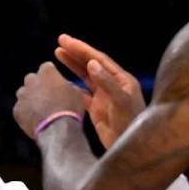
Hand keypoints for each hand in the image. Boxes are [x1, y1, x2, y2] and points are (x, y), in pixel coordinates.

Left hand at [13, 62, 88, 139]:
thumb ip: (68, 85)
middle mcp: (31, 81)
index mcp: (46, 73)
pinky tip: (35, 119)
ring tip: (40, 109)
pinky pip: (20, 108)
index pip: (46, 67)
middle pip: (32, 79)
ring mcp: (22, 95)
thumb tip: (66, 86)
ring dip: (30, 98)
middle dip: (38, 85)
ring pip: (23, 93)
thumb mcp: (77, 93)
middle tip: (47, 96)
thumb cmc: (70, 109)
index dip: (51, 74)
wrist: (58, 128)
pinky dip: (25, 112)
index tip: (55, 81)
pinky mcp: (17, 110)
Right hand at [55, 34, 146, 148]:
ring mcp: (105, 97)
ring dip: (72, 65)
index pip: (99, 59)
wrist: (130, 149)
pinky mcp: (97, 109)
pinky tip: (61, 80)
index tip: (66, 40)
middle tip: (59, 41)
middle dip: (75, 53)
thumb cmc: (131, 124)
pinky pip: (82, 93)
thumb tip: (92, 63)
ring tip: (57, 53)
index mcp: (121, 80)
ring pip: (85, 76)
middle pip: (91, 64)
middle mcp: (113, 85)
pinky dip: (71, 85)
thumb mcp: (121, 102)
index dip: (82, 49)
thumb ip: (107, 82)